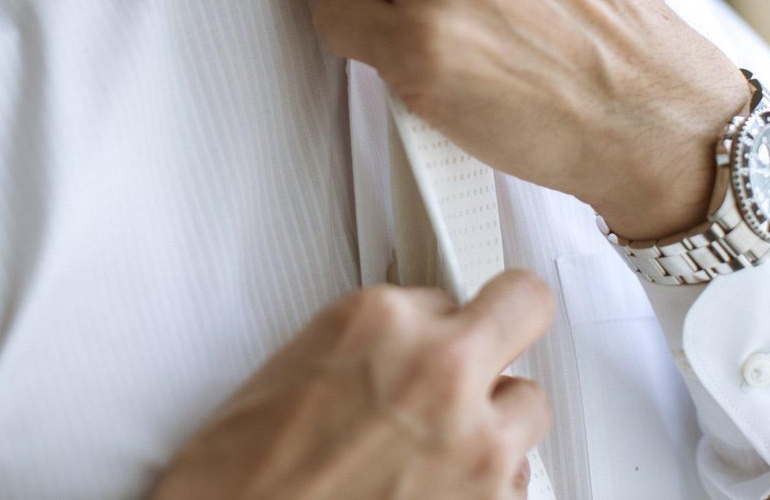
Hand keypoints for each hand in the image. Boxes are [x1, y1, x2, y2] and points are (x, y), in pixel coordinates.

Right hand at [150, 271, 554, 499]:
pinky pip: (520, 478)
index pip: (446, 290)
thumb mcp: (295, 372)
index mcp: (378, 321)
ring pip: (529, 405)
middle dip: (504, 328)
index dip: (437, 320)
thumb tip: (409, 346)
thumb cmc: (239, 481)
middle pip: (522, 310)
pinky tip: (433, 493)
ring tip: (439, 452)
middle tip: (486, 354)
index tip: (443, 330)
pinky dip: (486, 485)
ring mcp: (476, 442)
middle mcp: (437, 369)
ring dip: (495, 421)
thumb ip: (372, 345)